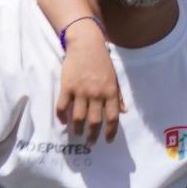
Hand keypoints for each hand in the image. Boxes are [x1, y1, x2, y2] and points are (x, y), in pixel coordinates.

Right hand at [53, 22, 123, 143]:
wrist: (86, 45)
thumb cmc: (102, 61)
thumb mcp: (115, 78)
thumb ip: (118, 96)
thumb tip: (124, 111)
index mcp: (110, 92)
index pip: (112, 117)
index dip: (110, 132)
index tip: (107, 141)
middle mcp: (96, 94)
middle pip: (94, 121)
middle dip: (93, 135)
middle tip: (91, 142)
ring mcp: (80, 91)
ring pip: (78, 117)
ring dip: (77, 129)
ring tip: (77, 134)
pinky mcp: (66, 87)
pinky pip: (62, 107)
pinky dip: (62, 117)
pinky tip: (64, 121)